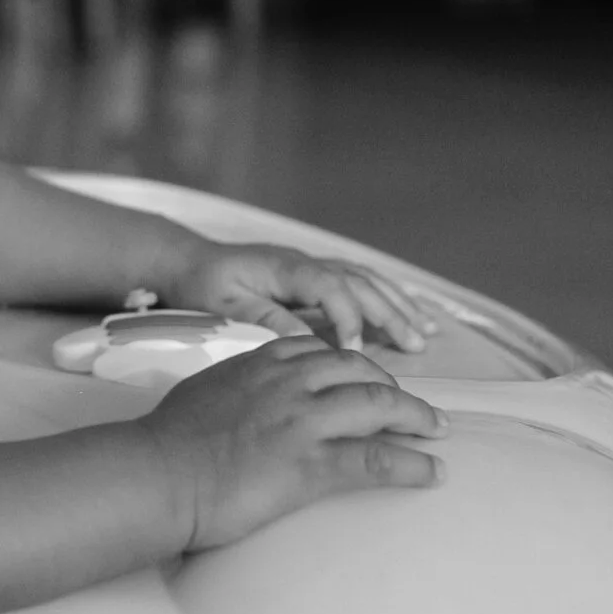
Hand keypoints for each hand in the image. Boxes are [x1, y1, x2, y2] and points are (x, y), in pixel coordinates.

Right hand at [138, 334, 445, 550]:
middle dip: (393, 386)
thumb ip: (236, 383)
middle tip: (414, 406)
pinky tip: (432, 471)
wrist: (158, 471)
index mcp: (262, 361)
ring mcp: (304, 421)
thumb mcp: (206, 387)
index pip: (322, 348)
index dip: (353, 363)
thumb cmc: (168, 437)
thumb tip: (242, 394)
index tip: (367, 377)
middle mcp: (289, 382)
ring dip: (416, 417)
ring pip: (379, 405)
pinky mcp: (311, 464)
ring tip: (436, 430)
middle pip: (360, 370)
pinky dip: (413, 464)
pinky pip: (377, 459)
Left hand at [162, 241, 439, 352]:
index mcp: (282, 268)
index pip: (329, 287)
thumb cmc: (202, 286)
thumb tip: (308, 338)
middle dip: (389, 313)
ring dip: (396, 304)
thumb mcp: (225, 306)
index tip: (356, 352)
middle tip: (415, 345)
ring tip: (425, 332)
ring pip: (364, 280)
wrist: (186, 261)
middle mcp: (303, 262)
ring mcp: (310, 266)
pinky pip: (357, 282)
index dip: (348, 318)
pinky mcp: (312, 276)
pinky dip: (385, 297)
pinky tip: (405, 314)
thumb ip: (266, 319)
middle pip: (357, 282)